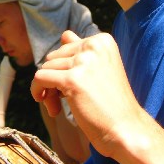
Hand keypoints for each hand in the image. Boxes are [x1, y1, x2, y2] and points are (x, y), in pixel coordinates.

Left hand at [31, 30, 140, 157]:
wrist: (125, 129)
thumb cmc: (112, 103)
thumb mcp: (99, 69)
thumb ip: (81, 50)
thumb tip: (65, 34)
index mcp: (102, 40)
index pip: (66, 47)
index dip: (65, 69)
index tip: (71, 87)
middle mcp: (94, 45)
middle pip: (54, 57)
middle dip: (54, 78)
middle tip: (62, 100)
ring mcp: (83, 61)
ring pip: (45, 68)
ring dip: (48, 90)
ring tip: (59, 107)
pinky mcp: (72, 79)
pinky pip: (40, 78)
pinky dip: (38, 92)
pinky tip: (51, 108)